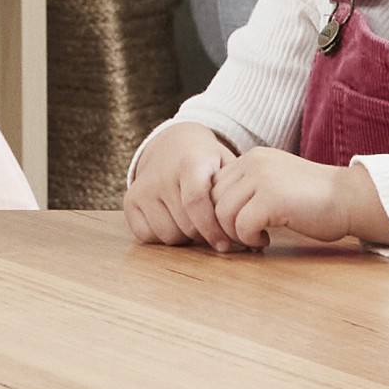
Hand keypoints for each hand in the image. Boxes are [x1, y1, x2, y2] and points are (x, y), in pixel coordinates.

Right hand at [121, 123, 233, 247]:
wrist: (174, 143)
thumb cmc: (208, 162)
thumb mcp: (226, 166)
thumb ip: (238, 197)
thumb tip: (258, 242)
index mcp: (190, 162)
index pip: (197, 202)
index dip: (212, 229)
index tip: (226, 244)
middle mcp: (161, 173)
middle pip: (185, 225)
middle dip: (204, 237)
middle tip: (215, 235)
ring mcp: (143, 187)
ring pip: (167, 235)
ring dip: (185, 239)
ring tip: (195, 225)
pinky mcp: (130, 201)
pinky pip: (147, 236)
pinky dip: (163, 237)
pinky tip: (174, 223)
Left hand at [208, 145, 377, 252]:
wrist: (351, 199)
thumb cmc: (315, 199)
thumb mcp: (276, 183)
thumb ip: (250, 190)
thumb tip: (216, 216)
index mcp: (253, 157)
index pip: (214, 185)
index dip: (220, 211)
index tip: (238, 227)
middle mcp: (253, 162)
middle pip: (213, 199)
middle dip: (223, 225)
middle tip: (245, 238)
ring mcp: (262, 178)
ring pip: (223, 214)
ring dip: (236, 234)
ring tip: (257, 238)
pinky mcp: (272, 199)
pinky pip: (241, 226)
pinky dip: (250, 239)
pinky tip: (267, 240)